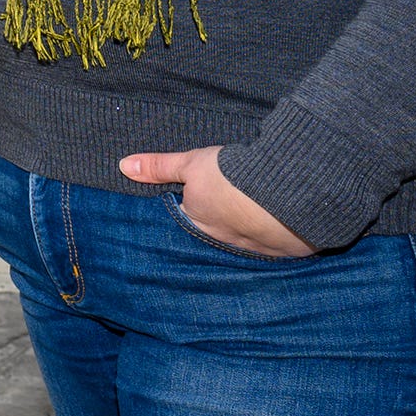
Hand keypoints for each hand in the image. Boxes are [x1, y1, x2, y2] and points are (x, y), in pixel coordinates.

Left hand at [118, 146, 313, 256]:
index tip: (199, 197)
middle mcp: (227, 244)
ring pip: (249, 239)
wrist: (292, 194)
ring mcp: (259, 250)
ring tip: (255, 209)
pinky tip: (281, 221)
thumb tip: (124, 166)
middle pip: (219, 231)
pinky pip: (278, 243)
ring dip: (250, 227)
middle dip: (222, 218)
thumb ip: (160, 167)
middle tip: (229, 201)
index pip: (189, 219)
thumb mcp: (192, 165)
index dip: (192, 206)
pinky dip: (277, 233)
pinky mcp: (288, 250)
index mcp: (200, 226)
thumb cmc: (235, 179)